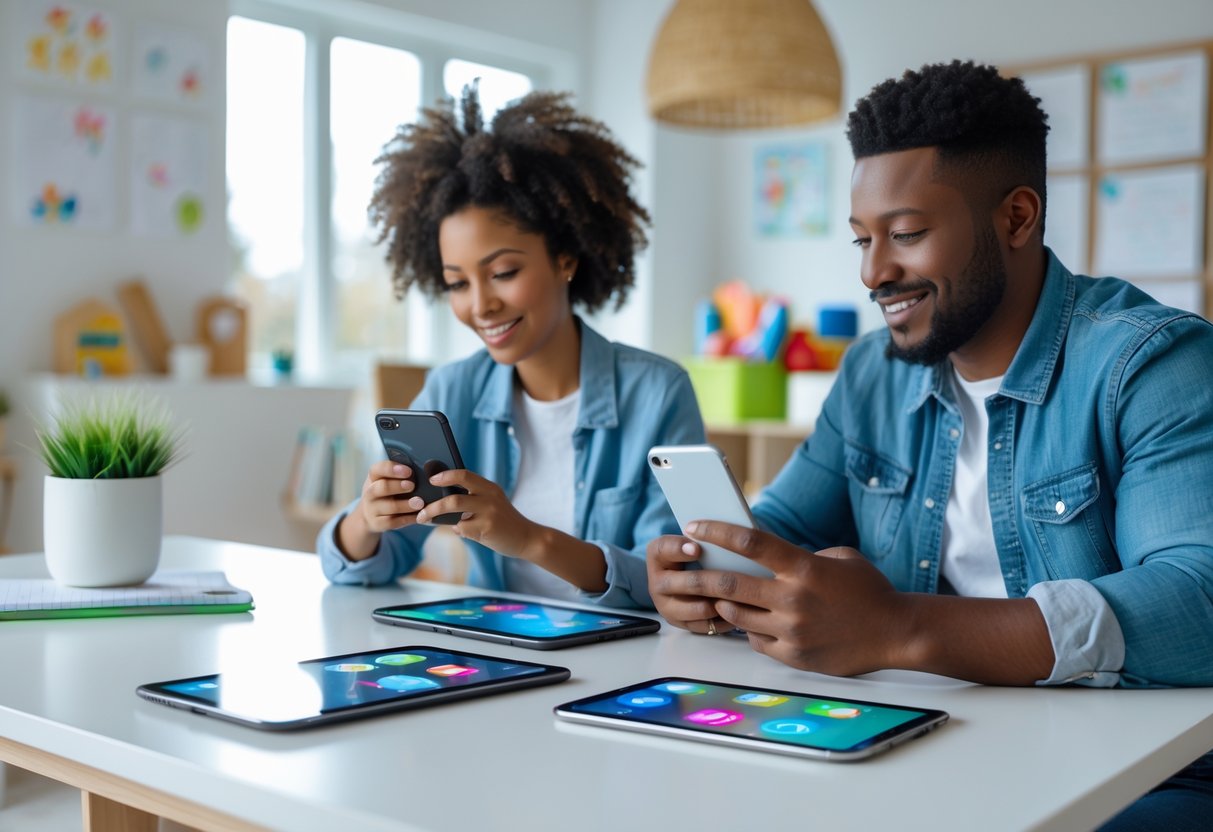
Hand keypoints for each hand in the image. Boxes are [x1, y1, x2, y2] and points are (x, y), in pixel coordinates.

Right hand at [357, 460, 422, 532]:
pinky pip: (392, 522)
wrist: (370, 516)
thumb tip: (426, 469)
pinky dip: (407, 519)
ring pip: (389, 506)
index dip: (392, 469)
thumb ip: (401, 475)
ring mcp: (372, 509)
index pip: (378, 469)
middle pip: (381, 487)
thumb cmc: (386, 493)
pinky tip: (419, 516)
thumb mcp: (387, 481)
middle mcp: (370, 493)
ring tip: (420, 503)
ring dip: (405, 504)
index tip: (408, 471)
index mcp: (374, 478)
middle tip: (412, 486)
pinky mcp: (377, 523)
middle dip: (398, 486)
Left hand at [417, 469, 538, 557]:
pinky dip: (459, 531)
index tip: (432, 479)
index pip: (465, 474)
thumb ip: (473, 500)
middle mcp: (489, 497)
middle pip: (455, 495)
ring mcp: (489, 513)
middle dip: (434, 503)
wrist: (527, 537)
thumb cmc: (504, 522)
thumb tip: (443, 501)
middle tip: (421, 509)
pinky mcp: (487, 528)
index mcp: (489, 487)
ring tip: (424, 519)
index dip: (446, 475)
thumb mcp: (492, 504)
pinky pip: (462, 529)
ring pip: (454, 510)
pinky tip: (466, 532)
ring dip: (435, 514)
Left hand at [652, 521, 906, 675]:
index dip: (716, 531)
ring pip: (736, 615)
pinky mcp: (794, 656)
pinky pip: (756, 641)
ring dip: (723, 605)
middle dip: (699, 576)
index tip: (694, 525)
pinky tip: (753, 622)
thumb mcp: (839, 558)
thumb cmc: (869, 591)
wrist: (897, 633)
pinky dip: (750, 630)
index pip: (750, 542)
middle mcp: (793, 598)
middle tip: (684, 572)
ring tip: (717, 597)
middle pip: (729, 583)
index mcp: (804, 568)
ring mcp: (792, 630)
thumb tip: (766, 554)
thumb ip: (802, 556)